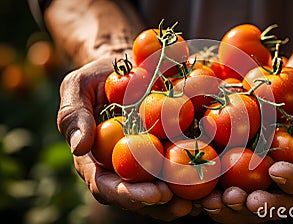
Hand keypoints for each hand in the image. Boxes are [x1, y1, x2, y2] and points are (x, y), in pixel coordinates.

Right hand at [57, 57, 191, 220]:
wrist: (129, 68)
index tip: (154, 194)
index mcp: (97, 161)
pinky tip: (218, 179)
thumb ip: (73, 114)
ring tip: (207, 202)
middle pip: (141, 196)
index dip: (130, 194)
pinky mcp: (170, 151)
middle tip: (185, 206)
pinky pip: (185, 167)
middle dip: (163, 205)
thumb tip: (78, 146)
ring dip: (186, 199)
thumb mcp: (78, 87)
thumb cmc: (99, 79)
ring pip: (165, 190)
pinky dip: (201, 176)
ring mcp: (148, 163)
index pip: (109, 186)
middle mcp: (124, 169)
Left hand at [201, 60, 292, 222]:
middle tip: (234, 199)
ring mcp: (266, 170)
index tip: (277, 172)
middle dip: (255, 205)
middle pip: (276, 201)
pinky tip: (197, 184)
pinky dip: (214, 186)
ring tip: (210, 201)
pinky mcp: (244, 160)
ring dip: (229, 205)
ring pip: (249, 198)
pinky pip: (230, 179)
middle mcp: (292, 174)